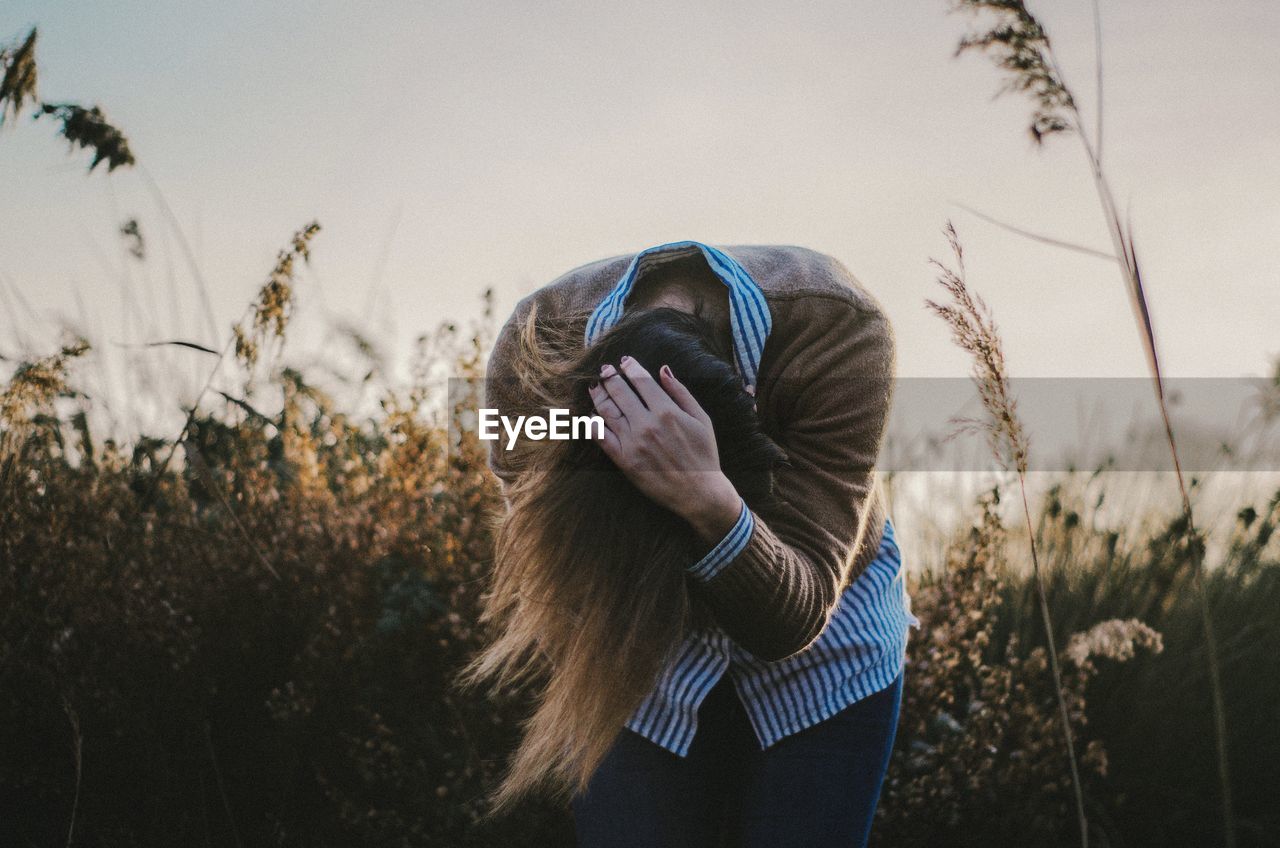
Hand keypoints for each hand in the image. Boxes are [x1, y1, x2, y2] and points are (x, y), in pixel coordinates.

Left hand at [589, 356, 742, 544]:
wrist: (699, 492)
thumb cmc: (704, 455)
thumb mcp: (702, 419)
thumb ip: (681, 392)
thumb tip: (663, 370)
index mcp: (666, 411)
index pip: (641, 380)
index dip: (630, 367)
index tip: (624, 361)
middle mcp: (647, 424)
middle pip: (620, 391)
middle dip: (610, 376)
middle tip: (604, 370)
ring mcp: (633, 442)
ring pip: (607, 411)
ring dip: (598, 395)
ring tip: (594, 387)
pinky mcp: (624, 460)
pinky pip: (601, 437)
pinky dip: (593, 423)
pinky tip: (591, 415)